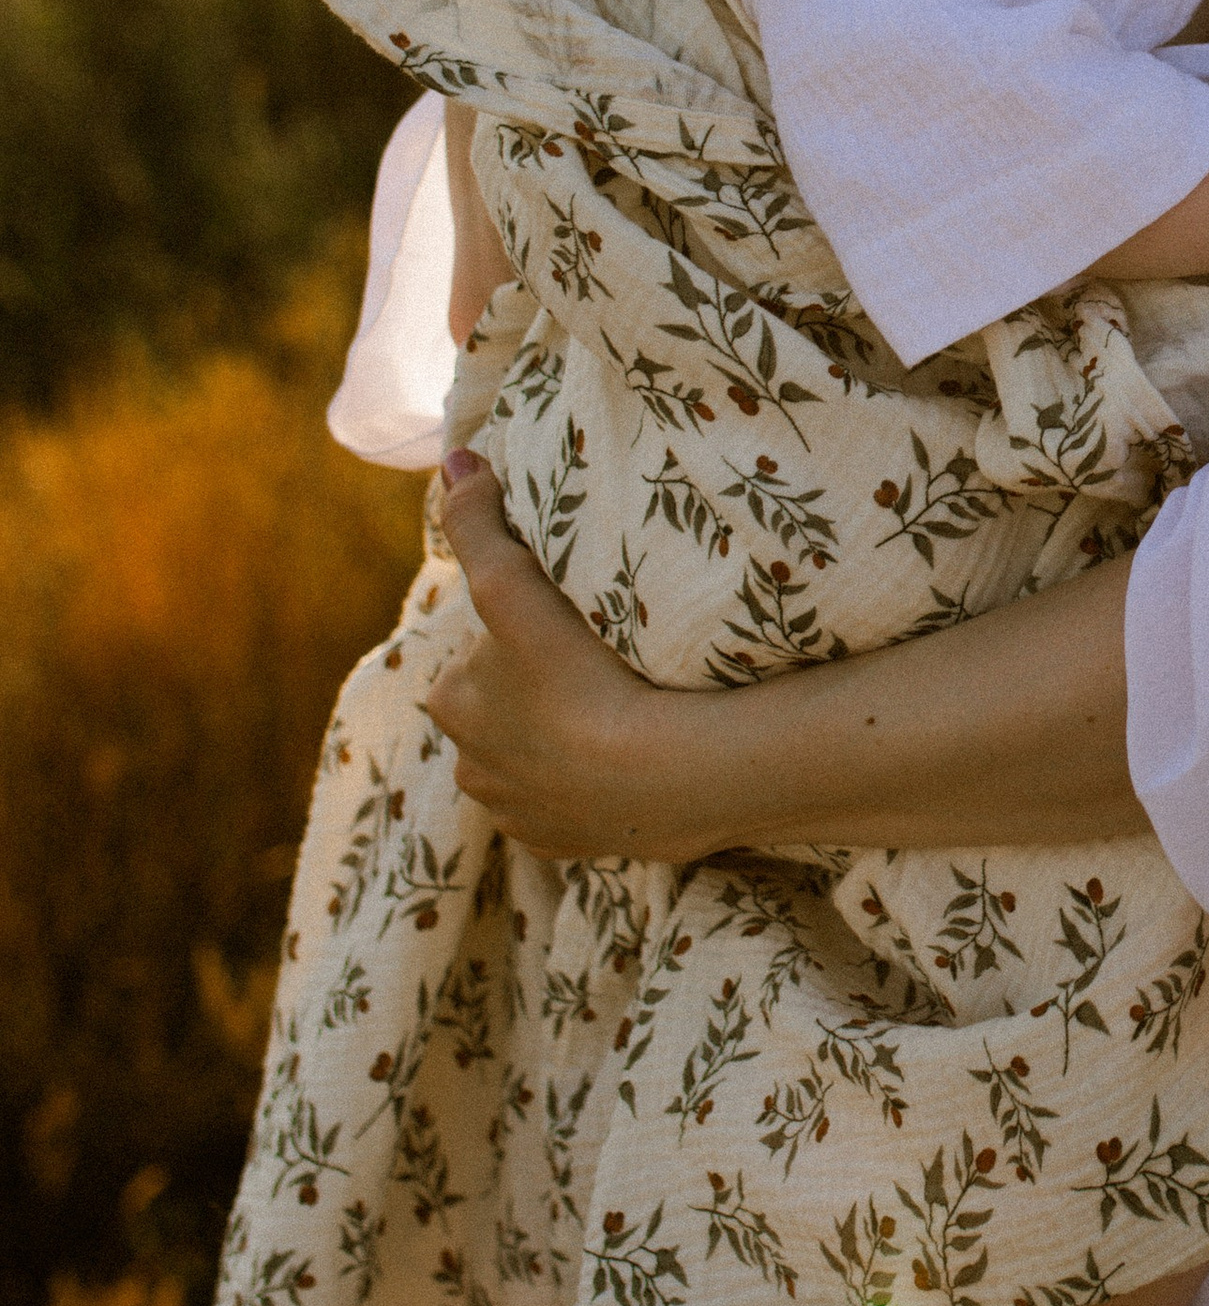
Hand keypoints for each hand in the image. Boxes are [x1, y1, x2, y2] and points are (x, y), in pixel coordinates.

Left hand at [427, 453, 743, 859]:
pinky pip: (572, 804)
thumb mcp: (515, 587)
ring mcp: (519, 813)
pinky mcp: (565, 846)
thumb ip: (479, 524)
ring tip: (622, 709)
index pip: (485, 650)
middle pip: (507, 706)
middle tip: (602, 663)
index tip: (575, 623)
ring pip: (537, 758)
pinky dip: (591, 785)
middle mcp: (470, 767)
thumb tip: (454, 459)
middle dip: (541, 687)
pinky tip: (627, 760)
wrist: (661, 776)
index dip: (529, 629)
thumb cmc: (581, 673)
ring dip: (567, 737)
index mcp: (451, 703)